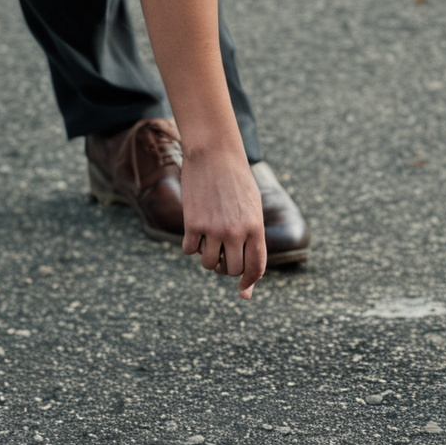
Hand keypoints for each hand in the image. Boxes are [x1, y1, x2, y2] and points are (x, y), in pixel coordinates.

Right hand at [180, 147, 265, 298]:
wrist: (214, 154)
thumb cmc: (236, 180)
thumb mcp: (252, 207)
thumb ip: (252, 235)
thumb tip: (246, 262)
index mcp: (256, 228)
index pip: (256, 267)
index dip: (249, 282)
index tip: (243, 291)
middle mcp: (236, 232)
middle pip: (230, 270)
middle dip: (225, 267)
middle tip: (221, 255)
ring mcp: (214, 229)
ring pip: (208, 263)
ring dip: (206, 257)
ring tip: (209, 240)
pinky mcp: (193, 223)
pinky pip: (189, 250)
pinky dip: (191, 246)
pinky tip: (195, 231)